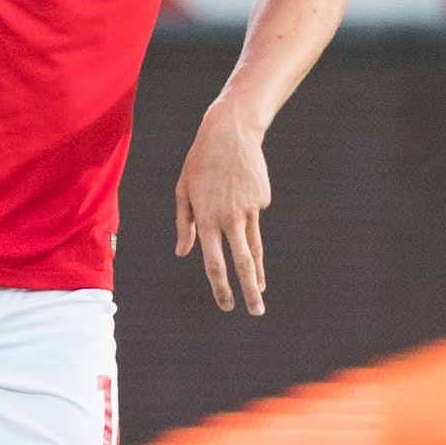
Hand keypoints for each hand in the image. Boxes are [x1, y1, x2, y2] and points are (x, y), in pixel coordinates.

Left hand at [174, 101, 270, 314]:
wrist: (231, 132)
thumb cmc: (201, 162)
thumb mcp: (183, 190)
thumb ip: (184, 224)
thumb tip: (184, 254)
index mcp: (206, 219)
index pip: (214, 262)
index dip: (221, 287)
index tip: (227, 305)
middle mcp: (229, 218)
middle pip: (242, 263)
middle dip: (249, 291)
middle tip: (256, 312)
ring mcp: (249, 209)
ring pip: (255, 247)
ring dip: (258, 273)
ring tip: (261, 291)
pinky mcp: (262, 198)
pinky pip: (254, 214)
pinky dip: (248, 212)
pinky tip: (240, 190)